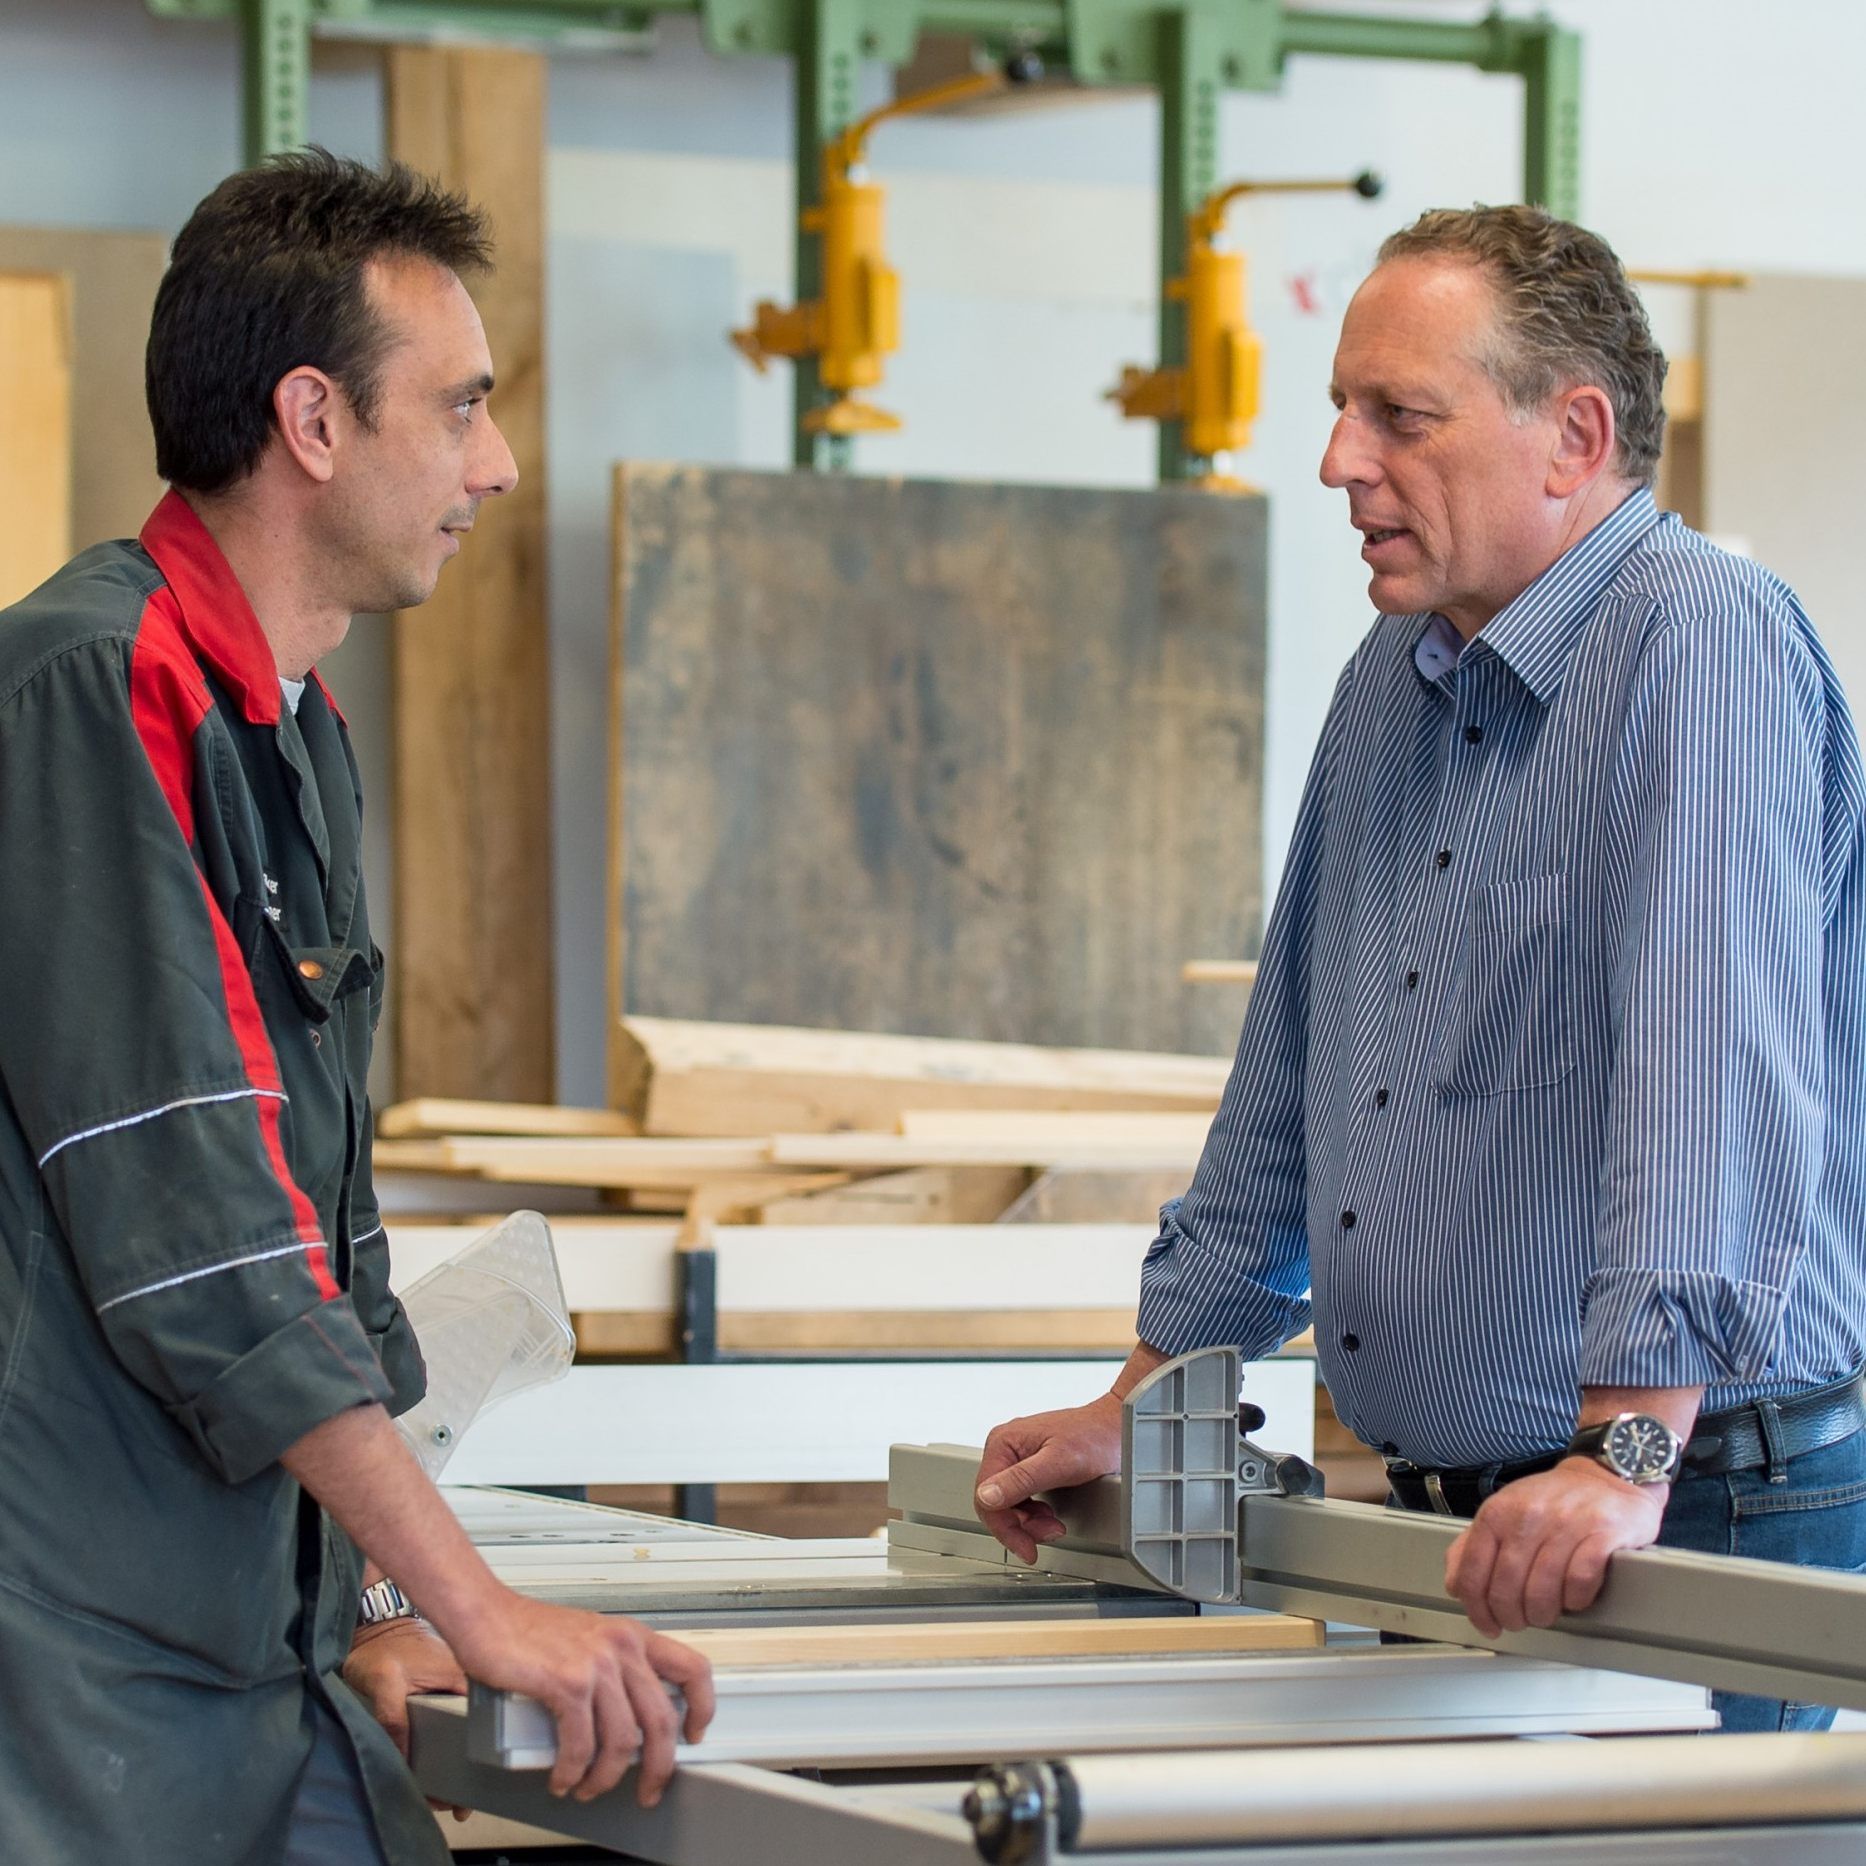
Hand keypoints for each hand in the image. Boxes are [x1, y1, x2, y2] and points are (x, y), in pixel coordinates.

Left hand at [343, 1618, 471, 1820]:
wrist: (376, 1626)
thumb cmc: (383, 1646)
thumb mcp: (385, 1682)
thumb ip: (393, 1718)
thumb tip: (402, 1760)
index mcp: (463, 1679)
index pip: (480, 1724)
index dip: (475, 1759)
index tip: (465, 1791)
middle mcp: (466, 1685)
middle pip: (474, 1734)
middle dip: (468, 1770)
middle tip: (458, 1804)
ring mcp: (455, 1690)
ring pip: (462, 1732)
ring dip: (456, 1762)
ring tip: (448, 1797)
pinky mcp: (442, 1693)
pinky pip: (449, 1726)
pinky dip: (446, 1748)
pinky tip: (439, 1770)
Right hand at [447, 1594, 715, 1806]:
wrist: (487, 1615)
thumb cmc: (529, 1630)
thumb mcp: (589, 1641)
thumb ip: (613, 1671)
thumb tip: (627, 1719)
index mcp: (632, 1637)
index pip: (693, 1668)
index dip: (703, 1707)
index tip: (695, 1735)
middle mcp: (621, 1647)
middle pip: (662, 1720)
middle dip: (658, 1767)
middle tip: (648, 1789)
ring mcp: (596, 1664)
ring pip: (623, 1741)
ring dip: (606, 1778)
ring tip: (587, 1787)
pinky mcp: (567, 1683)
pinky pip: (581, 1745)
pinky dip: (572, 1771)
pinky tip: (563, 1777)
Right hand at [974, 1395, 1122, 1562]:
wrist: (1117, 1427)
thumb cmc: (1094, 1436)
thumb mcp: (1058, 1462)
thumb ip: (1021, 1480)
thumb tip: (986, 1497)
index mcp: (1003, 1443)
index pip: (985, 1497)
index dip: (1005, 1528)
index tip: (1026, 1548)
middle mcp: (1005, 1448)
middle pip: (996, 1503)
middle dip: (1021, 1526)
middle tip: (1049, 1534)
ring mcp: (1017, 1457)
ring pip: (1008, 1505)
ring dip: (1029, 1523)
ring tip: (1054, 1525)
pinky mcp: (1030, 1465)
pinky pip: (1021, 1499)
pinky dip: (1034, 1514)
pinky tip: (1050, 1515)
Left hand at [1445, 1458, 1666, 1637]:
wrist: (1603, 1478)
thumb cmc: (1550, 1502)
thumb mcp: (1502, 1513)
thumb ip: (1472, 1546)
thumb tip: (1455, 1586)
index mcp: (1496, 1513)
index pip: (1472, 1572)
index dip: (1477, 1610)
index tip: (1488, 1625)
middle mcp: (1528, 1516)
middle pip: (1506, 1588)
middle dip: (1512, 1617)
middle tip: (1520, 1621)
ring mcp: (1566, 1523)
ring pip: (1542, 1591)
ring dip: (1543, 1614)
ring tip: (1545, 1613)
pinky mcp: (1601, 1532)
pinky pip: (1580, 1581)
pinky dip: (1575, 1599)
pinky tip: (1573, 1597)